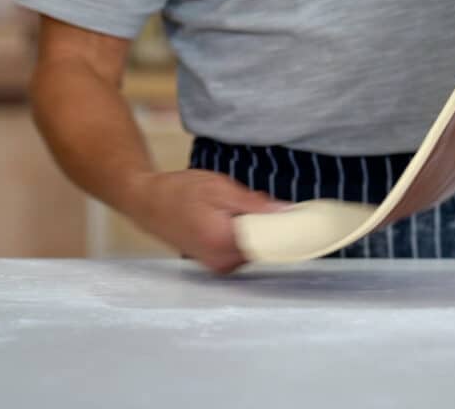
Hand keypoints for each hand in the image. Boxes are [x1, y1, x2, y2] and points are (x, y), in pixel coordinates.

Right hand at [127, 170, 288, 273]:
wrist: (146, 202)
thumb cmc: (179, 192)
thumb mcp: (220, 188)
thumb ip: (256, 204)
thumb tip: (288, 212)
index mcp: (225, 243)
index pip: (274, 243)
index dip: (292, 230)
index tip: (308, 218)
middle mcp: (223, 262)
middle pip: (267, 246)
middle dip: (270, 224)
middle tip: (257, 201)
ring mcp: (219, 266)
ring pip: (256, 247)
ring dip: (257, 228)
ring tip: (234, 207)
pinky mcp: (217, 263)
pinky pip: (245, 249)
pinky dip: (246, 234)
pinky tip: (230, 217)